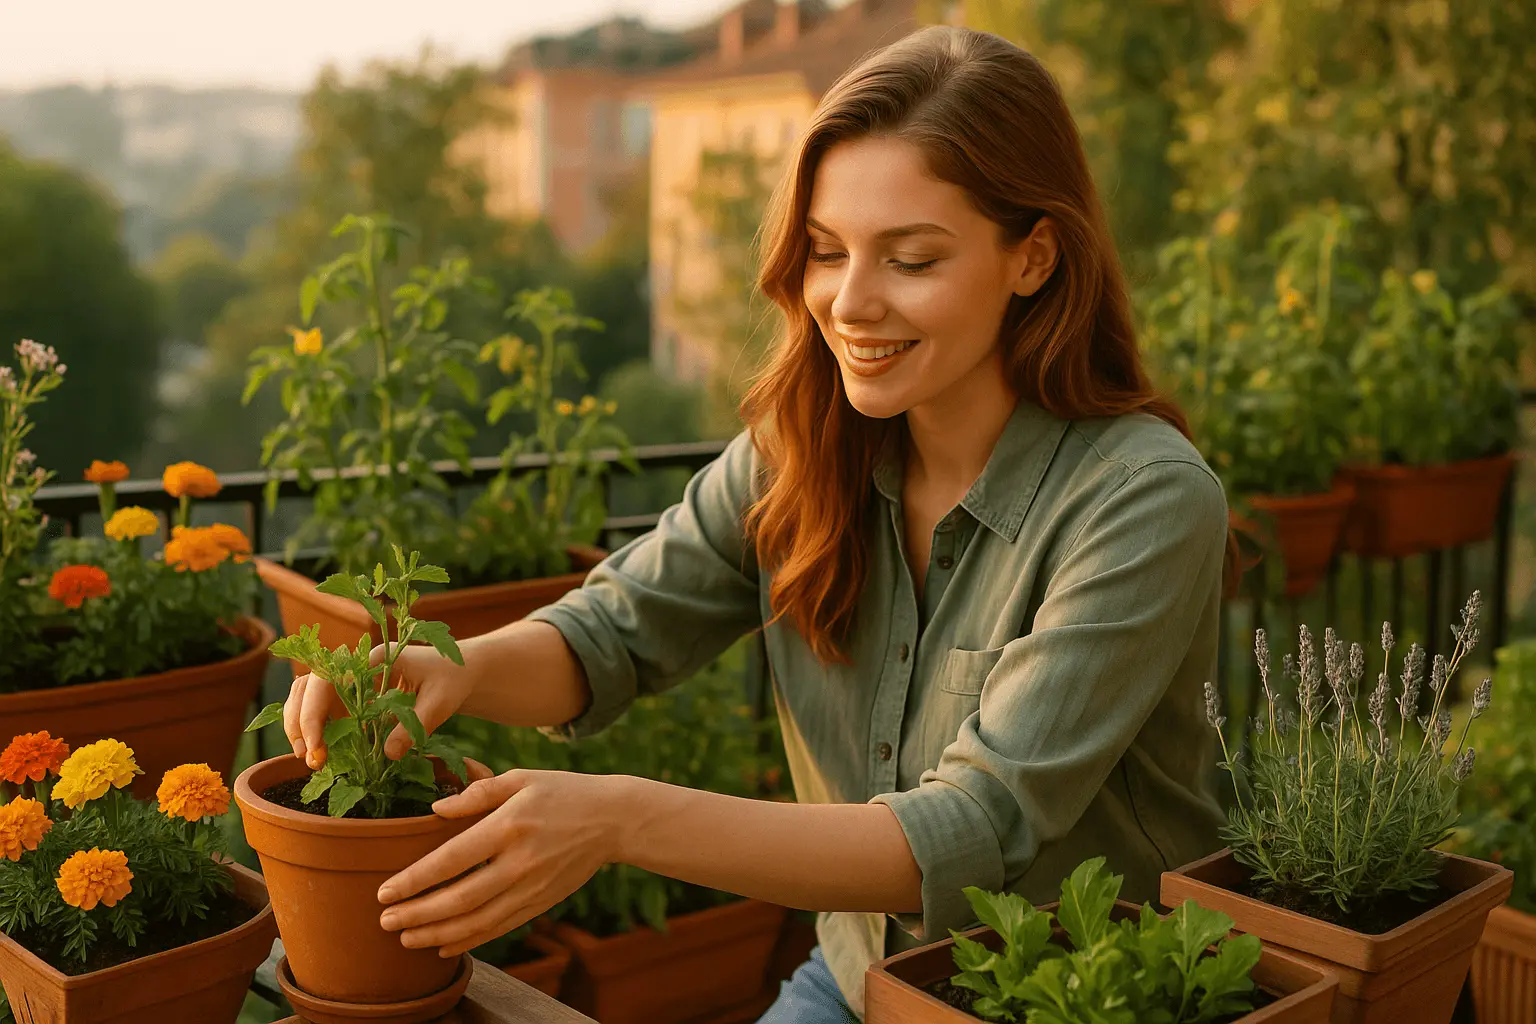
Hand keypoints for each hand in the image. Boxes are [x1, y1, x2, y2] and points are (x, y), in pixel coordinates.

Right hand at [283, 642, 479, 768]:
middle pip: (308, 684)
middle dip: (300, 721)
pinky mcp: (353, 694)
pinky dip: (314, 728)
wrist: (459, 672)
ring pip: (307, 693)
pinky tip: (320, 754)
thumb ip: (414, 726)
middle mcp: (355, 663)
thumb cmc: (452, 680)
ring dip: (300, 724)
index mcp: (374, 658)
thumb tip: (387, 754)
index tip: (317, 745)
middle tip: (310, 758)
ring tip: (310, 759)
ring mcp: (351, 678)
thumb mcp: (440, 703)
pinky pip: (322, 707)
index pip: (328, 678)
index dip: (314, 711)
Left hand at [376, 769, 626, 957]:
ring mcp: (532, 887)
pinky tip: (444, 946)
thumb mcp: (521, 778)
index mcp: (509, 825)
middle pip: (460, 898)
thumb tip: (435, 811)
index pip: (451, 859)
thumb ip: (477, 793)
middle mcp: (519, 862)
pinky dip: (470, 941)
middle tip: (386, 922)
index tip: (385, 892)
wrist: (613, 820)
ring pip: (478, 921)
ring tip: (406, 939)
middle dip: (418, 914)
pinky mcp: (542, 902)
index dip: (414, 880)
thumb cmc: (562, 792)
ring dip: (438, 934)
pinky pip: (500, 928)